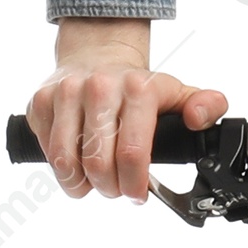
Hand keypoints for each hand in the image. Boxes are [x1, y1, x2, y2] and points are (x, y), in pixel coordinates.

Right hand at [29, 19, 228, 203]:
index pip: (132, 153)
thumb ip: (206, 106)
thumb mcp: (178, 93)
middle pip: (98, 164)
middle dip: (109, 188)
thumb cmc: (138, 86)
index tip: (137, 194)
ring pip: (66, 162)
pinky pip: (47, 152)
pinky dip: (61, 169)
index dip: (134, 185)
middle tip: (116, 188)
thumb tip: (198, 119)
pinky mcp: (41, 101)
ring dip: (80, 184)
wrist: (96, 54)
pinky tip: (76, 164)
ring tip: (93, 182)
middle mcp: (100, 87)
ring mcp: (66, 93)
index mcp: (138, 89)